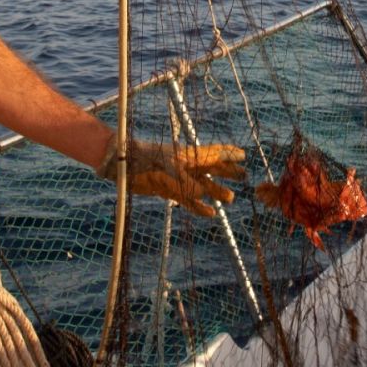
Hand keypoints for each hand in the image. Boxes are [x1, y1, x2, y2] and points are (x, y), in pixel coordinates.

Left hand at [94, 136, 245, 216]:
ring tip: (231, 198)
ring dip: (216, 191)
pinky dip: (198, 207)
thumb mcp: (168, 169)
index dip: (229, 153)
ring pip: (202, 186)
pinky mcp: (168, 191)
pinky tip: (210, 213)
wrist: (121, 165)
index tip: (244, 155)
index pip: (213, 152)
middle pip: (212, 169)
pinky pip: (187, 201)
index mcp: (188, 154)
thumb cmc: (145, 160)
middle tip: (245, 176)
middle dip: (228, 172)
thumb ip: (187, 182)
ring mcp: (177, 179)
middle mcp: (186, 166)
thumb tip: (203, 193)